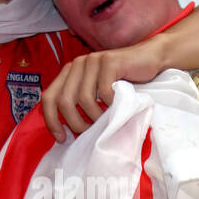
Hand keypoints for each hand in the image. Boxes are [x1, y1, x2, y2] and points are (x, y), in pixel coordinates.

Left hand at [41, 38, 165, 140]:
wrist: (149, 59)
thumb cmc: (123, 82)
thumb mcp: (97, 94)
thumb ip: (81, 104)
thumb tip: (67, 133)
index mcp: (69, 72)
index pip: (49, 96)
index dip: (51, 120)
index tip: (61, 138)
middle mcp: (77, 64)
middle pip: (64, 100)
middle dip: (75, 123)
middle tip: (88, 133)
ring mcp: (92, 60)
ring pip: (83, 98)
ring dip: (95, 117)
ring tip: (105, 122)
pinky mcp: (108, 61)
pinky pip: (104, 92)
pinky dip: (111, 105)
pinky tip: (118, 107)